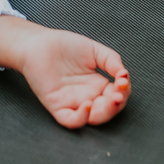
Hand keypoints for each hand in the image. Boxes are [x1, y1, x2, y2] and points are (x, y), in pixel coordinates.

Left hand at [0, 15, 130, 128]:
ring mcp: (73, 103)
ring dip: (105, 112)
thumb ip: (111, 60)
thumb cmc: (64, 46)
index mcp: (97, 85)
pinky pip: (71, 120)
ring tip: (110, 99)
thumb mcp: (94, 50)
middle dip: (117, 104)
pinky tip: (88, 104)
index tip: (123, 79)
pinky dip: (81, 117)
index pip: (117, 95)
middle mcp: (87, 96)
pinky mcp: (57, 106)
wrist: (38, 43)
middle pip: (108, 110)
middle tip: (119, 93)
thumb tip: (124, 74)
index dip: (124, 91)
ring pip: (93, 119)